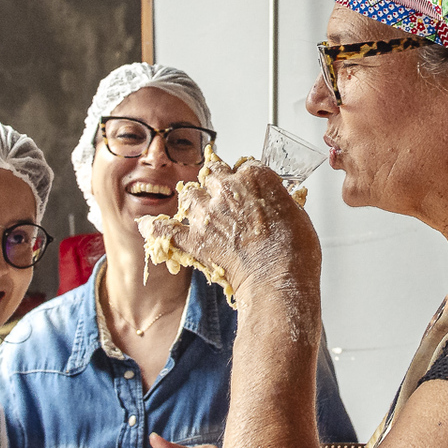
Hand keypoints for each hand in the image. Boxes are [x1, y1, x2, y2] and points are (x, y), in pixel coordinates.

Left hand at [137, 155, 322, 305]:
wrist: (279, 281)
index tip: (249, 189)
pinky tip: (148, 225)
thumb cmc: (295, 252)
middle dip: (218, 184)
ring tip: (201, 212)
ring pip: (189, 194)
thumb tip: (275, 205)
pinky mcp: (194, 239)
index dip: (247, 179)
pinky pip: (163, 228)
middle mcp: (228, 189)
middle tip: (225, 199)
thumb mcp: (298, 215)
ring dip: (194, 202)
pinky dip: (155, 228)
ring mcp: (207, 213)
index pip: (246, 165)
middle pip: (213, 174)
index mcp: (256, 177)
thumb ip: (280, 202)